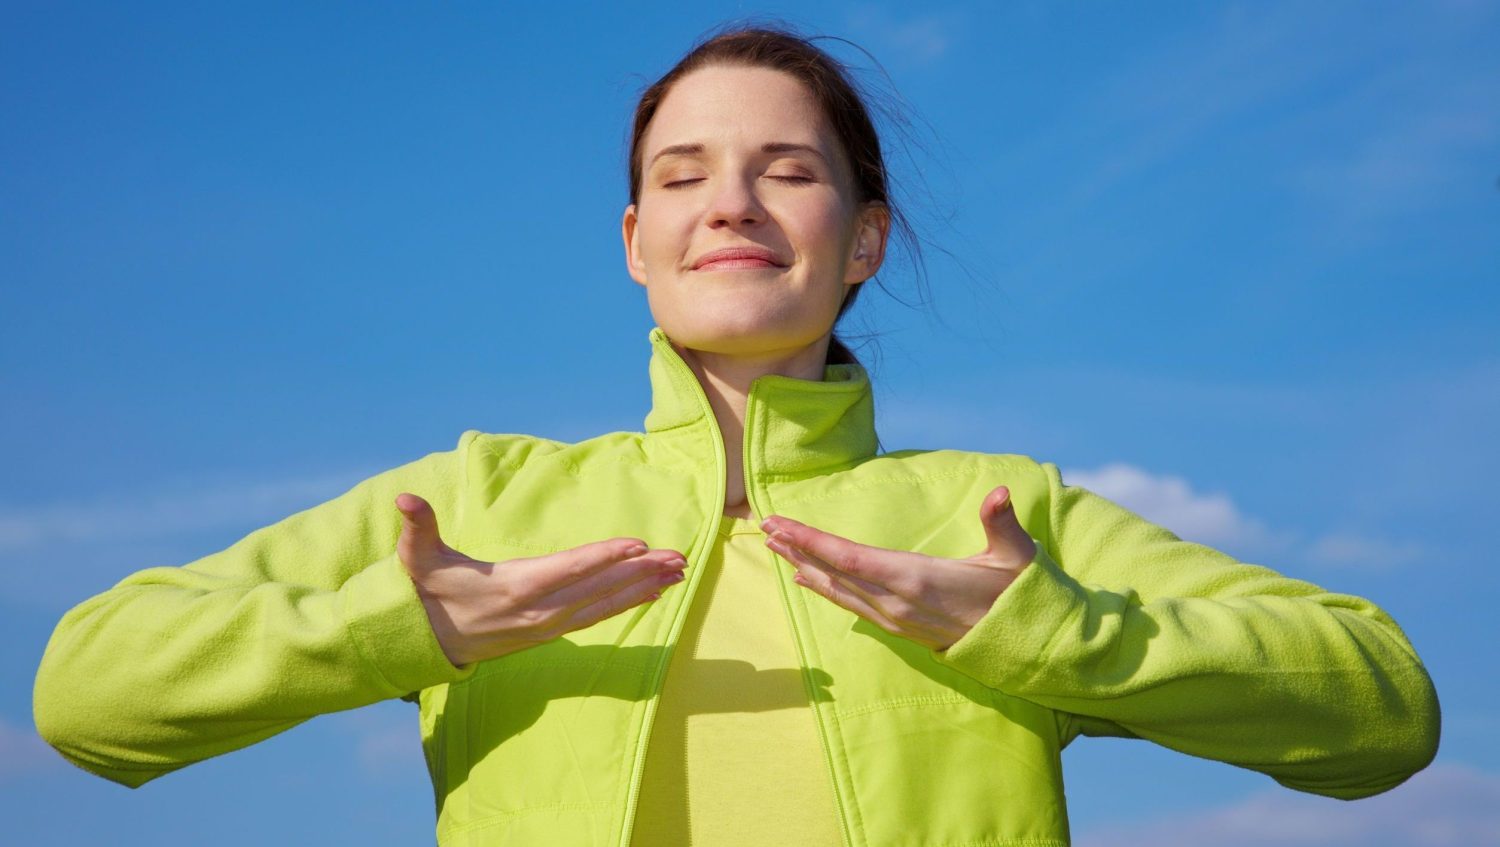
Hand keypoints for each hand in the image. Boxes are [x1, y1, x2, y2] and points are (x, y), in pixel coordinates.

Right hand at [394, 493, 687, 666]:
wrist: (425, 643)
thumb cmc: (428, 591)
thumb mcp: (418, 558)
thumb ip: (418, 526)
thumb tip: (404, 499)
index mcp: (514, 586)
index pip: (569, 568)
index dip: (605, 556)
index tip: (639, 545)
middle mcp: (538, 609)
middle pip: (599, 588)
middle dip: (642, 572)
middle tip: (680, 557)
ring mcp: (548, 624)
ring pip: (605, 605)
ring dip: (644, 588)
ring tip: (679, 573)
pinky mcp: (552, 632)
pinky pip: (598, 617)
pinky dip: (627, 604)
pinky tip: (654, 594)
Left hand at [761, 485, 1036, 651]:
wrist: (1025, 646)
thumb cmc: (1018, 594)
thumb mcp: (1016, 556)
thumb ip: (1002, 522)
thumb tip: (1000, 492)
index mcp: (916, 578)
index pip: (850, 557)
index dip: (811, 541)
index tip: (780, 524)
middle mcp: (897, 601)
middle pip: (835, 572)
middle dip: (798, 549)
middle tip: (765, 527)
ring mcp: (896, 618)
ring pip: (839, 591)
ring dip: (805, 567)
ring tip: (776, 548)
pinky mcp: (899, 627)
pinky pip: (851, 605)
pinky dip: (826, 588)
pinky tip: (808, 578)